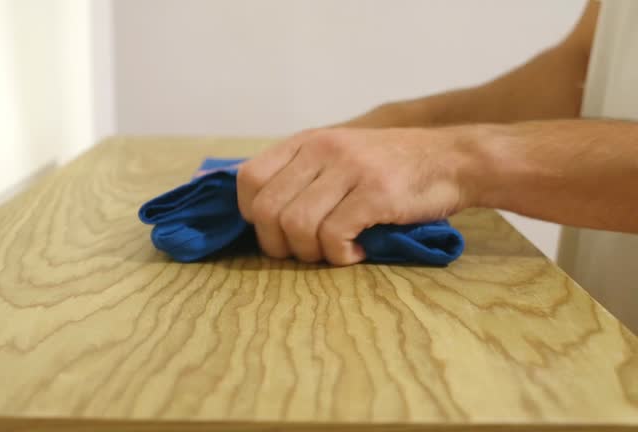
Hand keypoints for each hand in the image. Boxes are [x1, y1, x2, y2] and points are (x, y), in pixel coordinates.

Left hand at [236, 127, 473, 264]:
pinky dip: (341, 256)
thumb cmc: (392, 167)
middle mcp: (323, 150)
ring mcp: (350, 169)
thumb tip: (261, 214)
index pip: (248, 179)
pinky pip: (334, 236)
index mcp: (308, 141)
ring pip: (297, 226)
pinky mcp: (376, 193)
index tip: (277, 229)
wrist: (454, 159)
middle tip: (306, 251)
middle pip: (267, 210)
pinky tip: (358, 251)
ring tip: (335, 251)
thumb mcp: (339, 156)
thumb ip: (302, 174)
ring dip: (311, 253)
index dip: (253, 213)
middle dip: (279, 245)